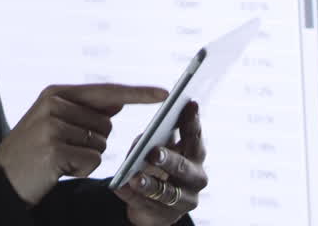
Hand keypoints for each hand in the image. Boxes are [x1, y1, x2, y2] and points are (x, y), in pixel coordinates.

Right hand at [0, 83, 167, 205]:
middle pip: (106, 123)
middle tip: (63, 148)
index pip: (106, 91)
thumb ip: (84, 110)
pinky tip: (58, 169)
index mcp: (55, 92)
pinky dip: (81, 169)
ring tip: (58, 158)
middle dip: (93, 141)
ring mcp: (53, 126)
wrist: (1, 179)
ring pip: (100, 143)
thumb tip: (118, 101)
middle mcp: (54, 104)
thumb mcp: (52, 122)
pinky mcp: (55, 150)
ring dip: (86, 156)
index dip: (137, 93)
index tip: (165, 94)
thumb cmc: (31, 151)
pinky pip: (92, 160)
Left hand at [114, 101, 207, 224]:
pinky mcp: (167, 217)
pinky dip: (133, 197)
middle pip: (184, 168)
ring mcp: (184, 200)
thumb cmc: (157, 166)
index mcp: (195, 156)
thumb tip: (149, 133)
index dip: (193, 122)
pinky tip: (121, 188)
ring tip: (135, 178)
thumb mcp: (158, 148)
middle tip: (154, 152)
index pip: (195, 137)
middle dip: (169, 160)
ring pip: (168, 192)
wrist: (154, 204)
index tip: (188, 104)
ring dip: (150, 184)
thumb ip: (155, 138)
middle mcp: (196, 178)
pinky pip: (148, 206)